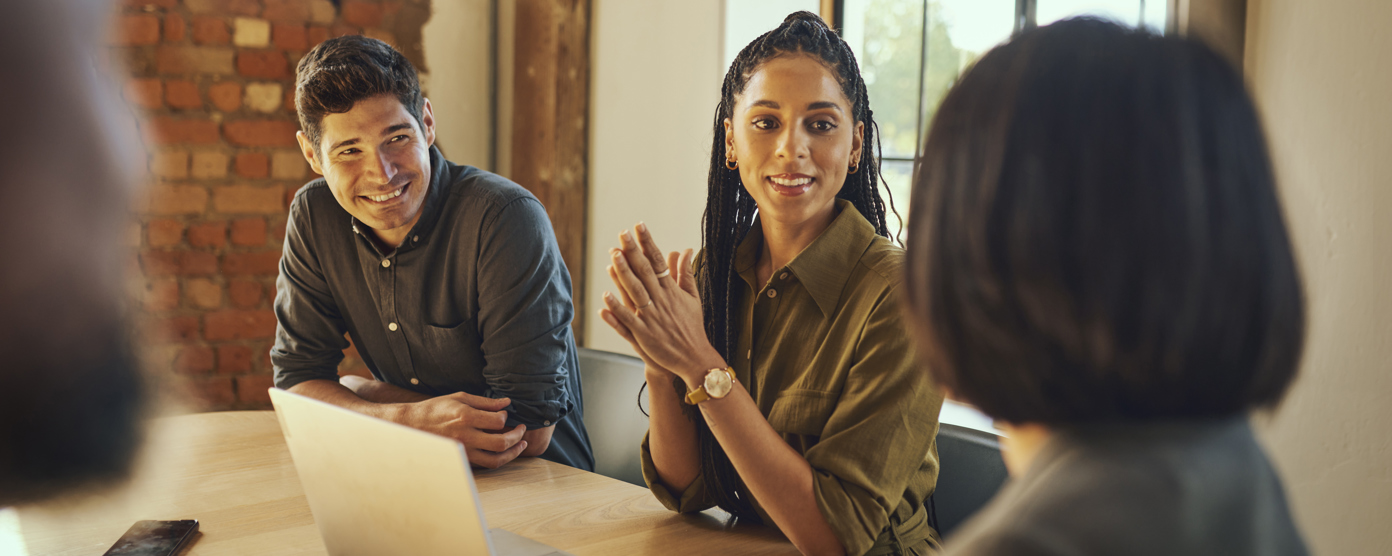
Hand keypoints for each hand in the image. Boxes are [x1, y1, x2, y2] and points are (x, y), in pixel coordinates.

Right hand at [397, 392, 527, 468]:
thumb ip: (485, 402)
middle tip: (522, 430)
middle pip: (501, 443)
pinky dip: (498, 459)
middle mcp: (466, 436)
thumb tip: (506, 403)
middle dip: (517, 437)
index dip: (506, 417)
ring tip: (521, 445)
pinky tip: (505, 452)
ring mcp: (463, 451)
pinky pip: (485, 464)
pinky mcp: (461, 459)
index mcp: (466, 417)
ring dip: (512, 453)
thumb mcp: (460, 398)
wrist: (413, 425)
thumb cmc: (436, 409)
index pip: (497, 421)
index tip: (504, 415)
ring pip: (495, 460)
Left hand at [598, 223, 726, 385]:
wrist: (694, 357)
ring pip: (635, 292)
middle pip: (645, 272)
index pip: (658, 261)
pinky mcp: (644, 334)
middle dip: (633, 252)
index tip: (639, 226)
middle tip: (622, 234)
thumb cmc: (692, 326)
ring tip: (613, 256)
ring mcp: (652, 317)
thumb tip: (686, 250)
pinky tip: (605, 296)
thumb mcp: (693, 297)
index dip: (648, 243)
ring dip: (624, 274)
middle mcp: (661, 301)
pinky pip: (628, 320)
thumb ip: (686, 272)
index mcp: (672, 290)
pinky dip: (616, 309)